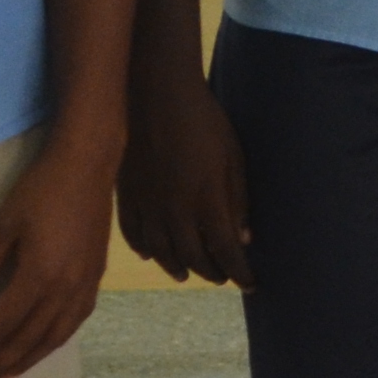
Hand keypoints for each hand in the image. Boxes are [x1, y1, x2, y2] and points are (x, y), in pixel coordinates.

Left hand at [0, 141, 118, 377]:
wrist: (88, 166)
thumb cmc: (41, 189)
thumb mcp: (6, 222)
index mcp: (40, 275)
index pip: (4, 321)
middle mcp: (66, 289)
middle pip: (30, 337)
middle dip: (2, 361)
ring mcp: (85, 286)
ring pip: (56, 335)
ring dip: (30, 359)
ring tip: (9, 376)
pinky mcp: (95, 279)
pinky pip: (75, 322)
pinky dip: (57, 340)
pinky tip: (46, 345)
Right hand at [116, 73, 252, 287]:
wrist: (156, 93)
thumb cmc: (203, 120)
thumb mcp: (232, 157)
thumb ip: (237, 201)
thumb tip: (243, 239)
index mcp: (206, 202)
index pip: (226, 252)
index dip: (240, 272)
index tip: (251, 284)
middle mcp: (175, 212)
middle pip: (194, 258)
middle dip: (211, 272)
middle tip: (222, 276)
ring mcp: (147, 206)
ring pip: (161, 252)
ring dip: (177, 267)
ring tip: (187, 274)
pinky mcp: (126, 195)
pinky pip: (132, 233)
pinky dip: (143, 249)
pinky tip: (149, 255)